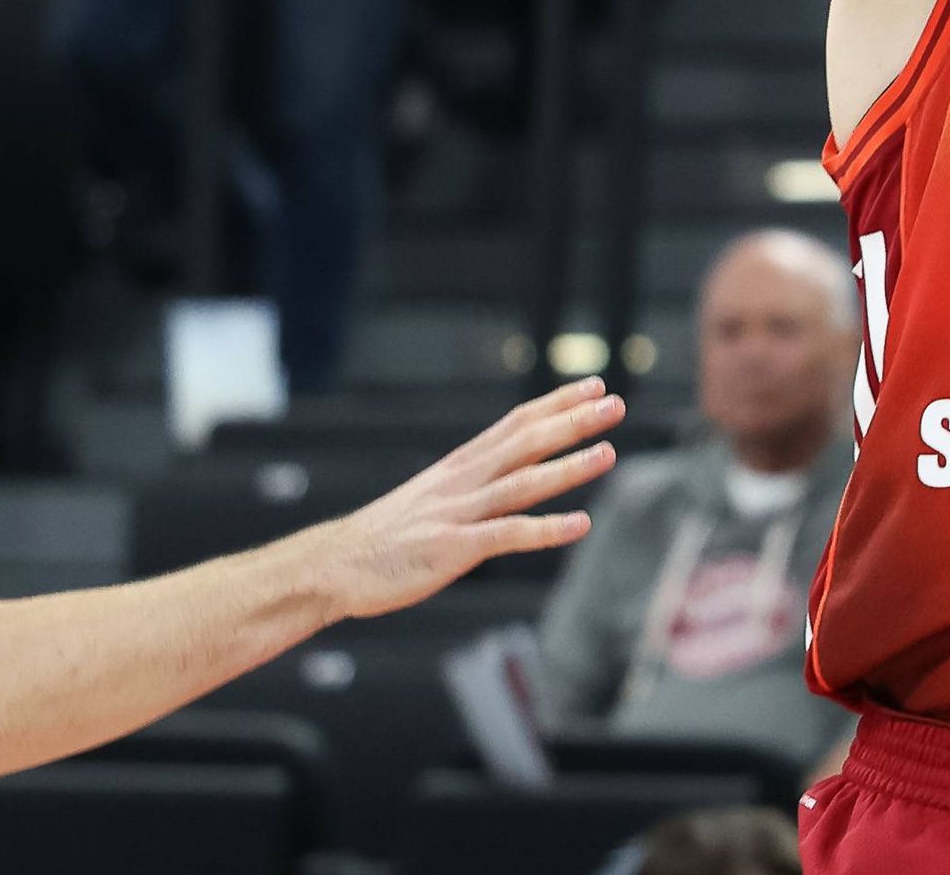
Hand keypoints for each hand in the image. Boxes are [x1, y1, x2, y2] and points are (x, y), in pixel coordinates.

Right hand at [303, 378, 622, 620]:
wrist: (332, 565)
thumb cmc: (384, 537)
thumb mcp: (430, 497)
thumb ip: (469, 485)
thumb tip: (505, 474)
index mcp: (458, 467)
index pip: (515, 423)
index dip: (556, 404)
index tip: (592, 385)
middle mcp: (462, 482)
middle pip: (526, 443)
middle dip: (572, 422)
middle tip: (616, 403)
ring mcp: (457, 514)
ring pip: (523, 484)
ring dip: (569, 468)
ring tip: (609, 452)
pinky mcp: (451, 549)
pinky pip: (507, 536)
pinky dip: (545, 530)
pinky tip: (580, 525)